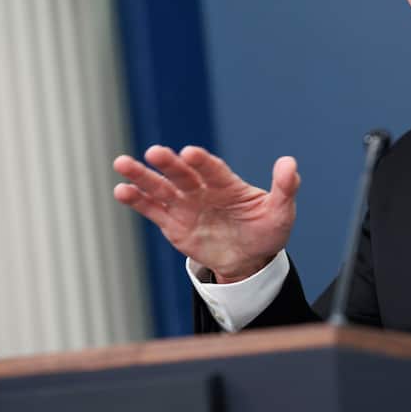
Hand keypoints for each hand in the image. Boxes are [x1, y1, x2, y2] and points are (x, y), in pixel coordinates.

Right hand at [113, 146, 299, 281]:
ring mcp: (185, 205)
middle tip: (155, 153)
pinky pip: (152, 210)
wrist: (249, 259)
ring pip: (160, 188)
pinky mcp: (172, 223)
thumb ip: (285, 188)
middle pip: (182, 174)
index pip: (213, 170)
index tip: (190, 153)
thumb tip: (289, 163)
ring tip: (122, 164)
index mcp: (226, 183)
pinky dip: (136, 200)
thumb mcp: (281, 212)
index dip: (202, 162)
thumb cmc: (266, 230)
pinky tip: (121, 190)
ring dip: (142, 176)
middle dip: (168, 164)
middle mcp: (202, 189)